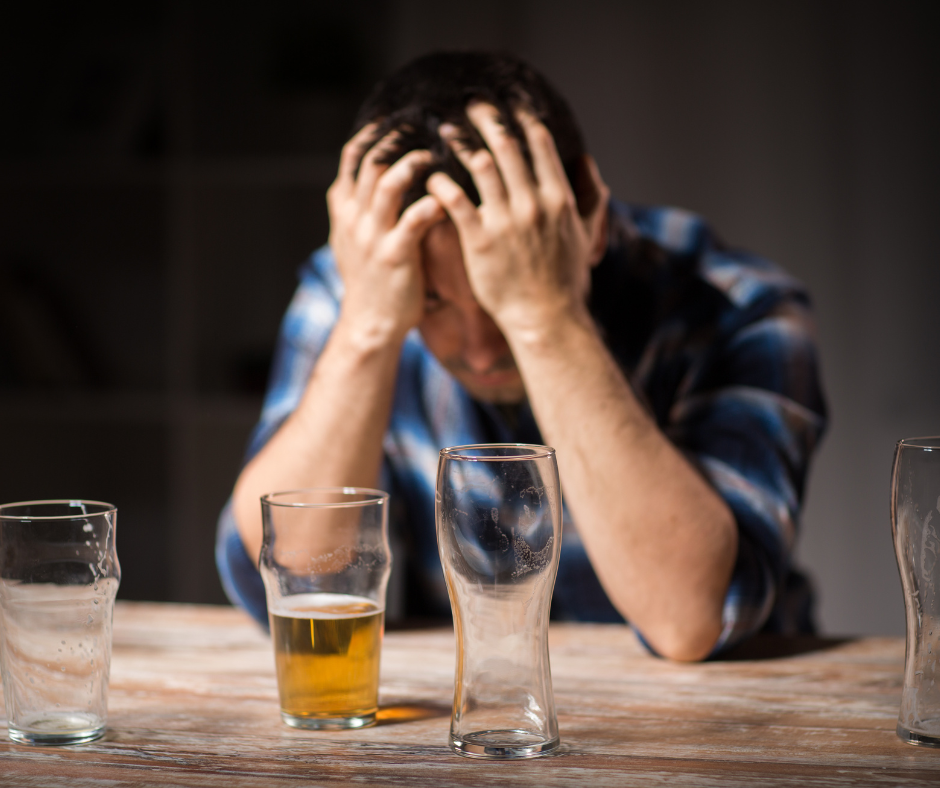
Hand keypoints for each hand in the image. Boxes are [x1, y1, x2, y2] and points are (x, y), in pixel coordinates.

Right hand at [327, 124, 444, 341]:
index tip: (399, 117)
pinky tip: (448, 197)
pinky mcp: (394, 256)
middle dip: (398, 138)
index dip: (375, 132)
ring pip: (387, 183)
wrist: (370, 324)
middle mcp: (354, 218)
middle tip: (425, 126)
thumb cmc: (370, 281)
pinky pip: (413, 220)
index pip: (353, 156)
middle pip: (371, 161)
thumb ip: (358, 207)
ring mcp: (372, 236)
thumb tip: (369, 176)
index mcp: (344, 210)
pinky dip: (432, 203)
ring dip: (413, 164)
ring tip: (435, 156)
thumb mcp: (351, 240)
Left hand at [425, 103, 608, 336]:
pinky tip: (432, 177)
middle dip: (486, 118)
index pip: (539, 144)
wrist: (546, 318)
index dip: (521, 119)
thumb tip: (589, 164)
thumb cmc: (565, 281)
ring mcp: (506, 221)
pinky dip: (442, 184)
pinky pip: (456, 202)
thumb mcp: (587, 236)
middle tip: (470, 104)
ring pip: (479, 166)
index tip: (508, 106)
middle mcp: (532, 203)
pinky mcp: (480, 241)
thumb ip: (590, 198)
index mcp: (557, 198)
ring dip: (460, 142)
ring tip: (443, 131)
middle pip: (506, 145)